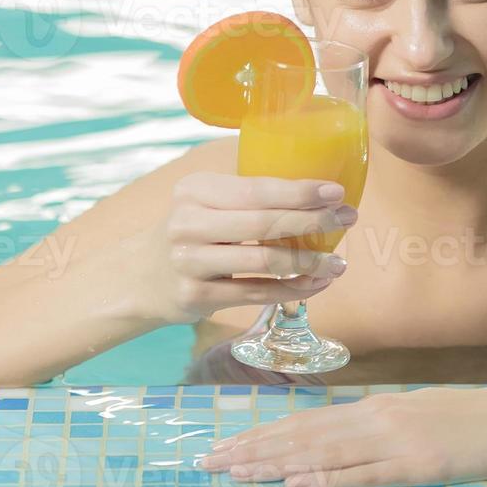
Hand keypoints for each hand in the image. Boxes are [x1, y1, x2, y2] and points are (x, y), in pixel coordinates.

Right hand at [139, 171, 357, 325]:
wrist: (138, 278)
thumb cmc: (188, 232)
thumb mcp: (203, 203)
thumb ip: (246, 198)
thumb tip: (316, 194)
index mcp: (196, 190)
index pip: (256, 189)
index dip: (300, 191)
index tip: (337, 192)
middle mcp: (188, 223)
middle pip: (263, 223)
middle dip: (313, 221)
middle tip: (348, 219)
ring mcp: (190, 262)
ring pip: (264, 262)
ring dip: (309, 263)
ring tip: (339, 262)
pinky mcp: (196, 297)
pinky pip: (256, 293)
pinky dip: (292, 289)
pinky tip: (316, 284)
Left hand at [197, 385, 486, 486]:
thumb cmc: (471, 420)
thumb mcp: (417, 417)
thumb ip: (378, 429)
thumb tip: (340, 440)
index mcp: (374, 409)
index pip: (305, 423)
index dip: (263, 435)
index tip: (227, 445)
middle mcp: (375, 420)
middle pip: (302, 435)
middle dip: (253, 449)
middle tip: (211, 461)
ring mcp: (395, 441)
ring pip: (323, 452)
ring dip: (277, 463)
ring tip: (239, 473)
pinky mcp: (417, 465)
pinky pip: (365, 473)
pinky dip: (328, 478)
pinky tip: (299, 483)